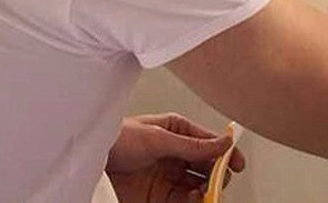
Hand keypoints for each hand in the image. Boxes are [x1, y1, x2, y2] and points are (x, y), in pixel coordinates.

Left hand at [106, 113, 243, 202]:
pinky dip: (191, 201)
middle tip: (220, 180)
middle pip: (205, 166)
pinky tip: (194, 199)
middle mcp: (175, 153)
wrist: (89, 159)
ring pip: (196, 185)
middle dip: (216, 173)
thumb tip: (223, 143)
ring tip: (205, 192)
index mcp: (178, 131)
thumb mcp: (159, 138)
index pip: (208, 142)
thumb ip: (192, 145)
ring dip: (204, 189)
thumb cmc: (118, 138)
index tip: (238, 162)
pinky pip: (180, 201)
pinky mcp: (155, 196)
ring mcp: (166, 175)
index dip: (225, 152)